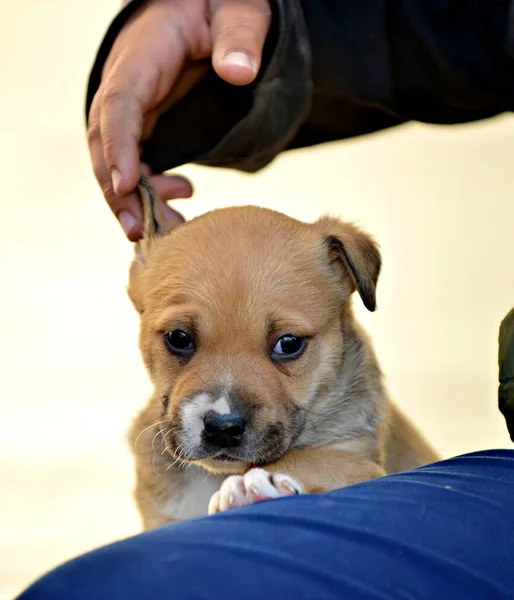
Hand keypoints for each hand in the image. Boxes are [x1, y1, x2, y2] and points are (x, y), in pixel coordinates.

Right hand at [87, 0, 271, 240]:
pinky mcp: (146, 124)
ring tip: (168, 231)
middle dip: (118, 190)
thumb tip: (240, 71)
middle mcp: (128, 86)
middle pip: (106, 141)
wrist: (208, 9)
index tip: (125, 185)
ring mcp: (134, 108)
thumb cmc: (223, 5)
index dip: (119, 146)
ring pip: (116, 159)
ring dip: (134, 200)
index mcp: (143, 57)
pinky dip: (149, 189)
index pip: (120, 104)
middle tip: (140, 231)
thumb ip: (240, 36)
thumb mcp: (238, 10)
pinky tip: (181, 198)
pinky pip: (135, 161)